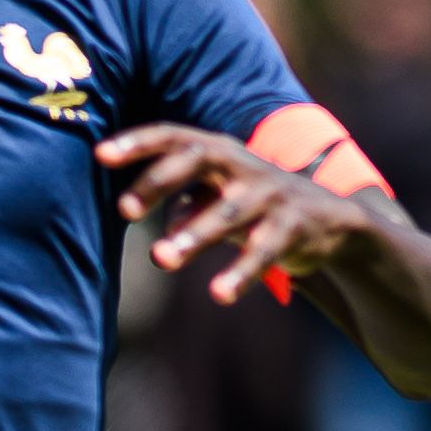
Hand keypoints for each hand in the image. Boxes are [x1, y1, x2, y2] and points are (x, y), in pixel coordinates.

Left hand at [96, 123, 388, 304]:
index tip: (100, 155)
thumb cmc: (255, 205)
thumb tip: (163, 238)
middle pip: (200, 158)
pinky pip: (264, 250)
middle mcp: (244, 165)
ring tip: (160, 259)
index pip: (175, 136)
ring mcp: (271, 194)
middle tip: (124, 211)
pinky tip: (218, 295)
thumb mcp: (217, 201)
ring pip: (229, 210)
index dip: (138, 143)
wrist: (330, 219)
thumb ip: (186, 209)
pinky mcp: (294, 226)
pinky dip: (241, 273)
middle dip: (160, 180)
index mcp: (219, 152)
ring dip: (194, 234)